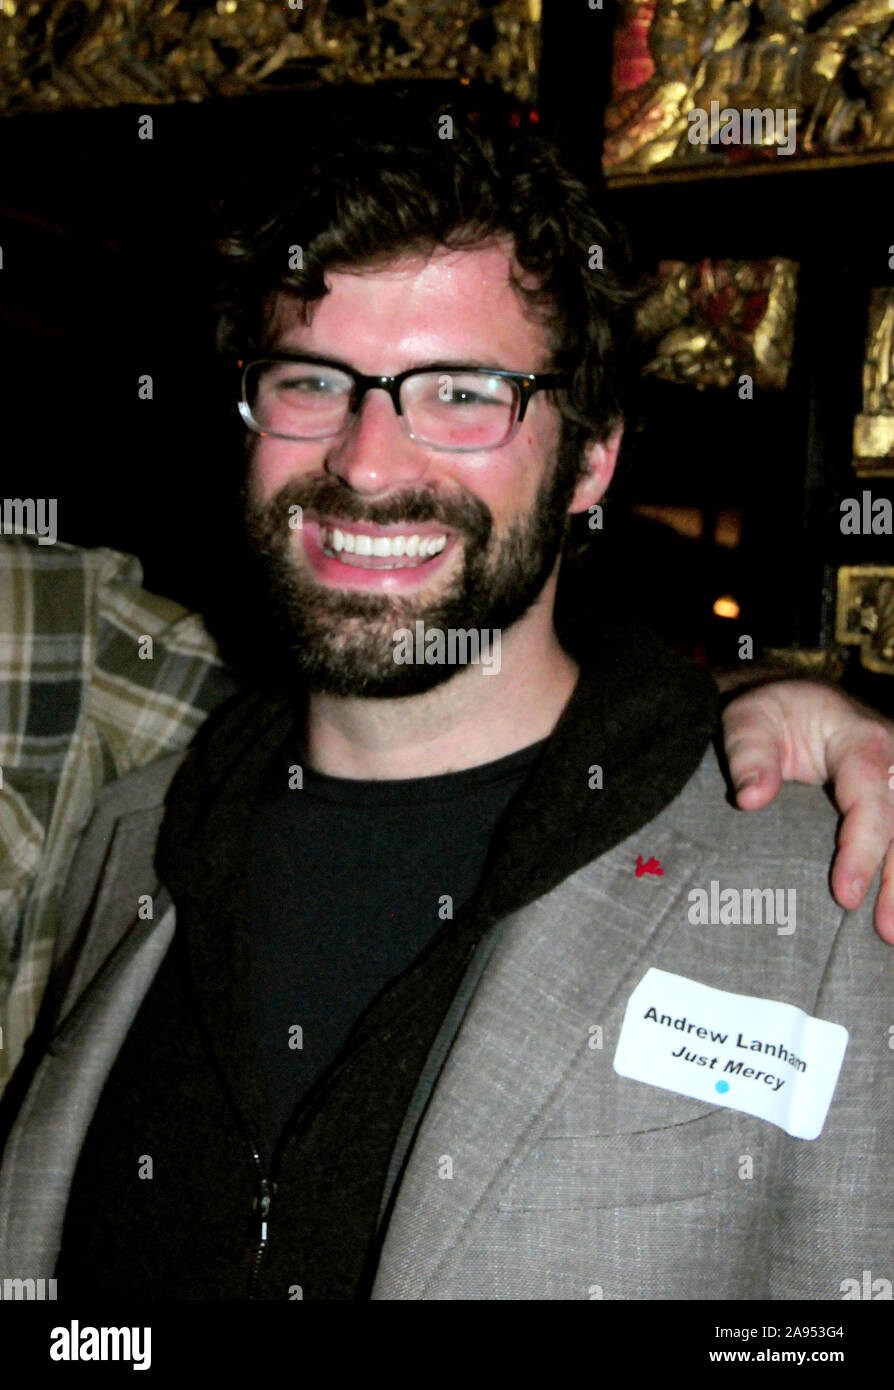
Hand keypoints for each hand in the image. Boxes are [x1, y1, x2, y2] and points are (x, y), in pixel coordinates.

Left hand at [721, 679, 893, 942]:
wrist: (793, 703)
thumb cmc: (770, 714)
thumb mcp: (749, 721)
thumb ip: (749, 757)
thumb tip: (751, 799)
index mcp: (860, 740)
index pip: (870, 797)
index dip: (862, 848)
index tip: (844, 895)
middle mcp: (891, 762)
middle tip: (882, 930)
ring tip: (889, 933)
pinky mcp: (892, 801)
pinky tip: (891, 912)